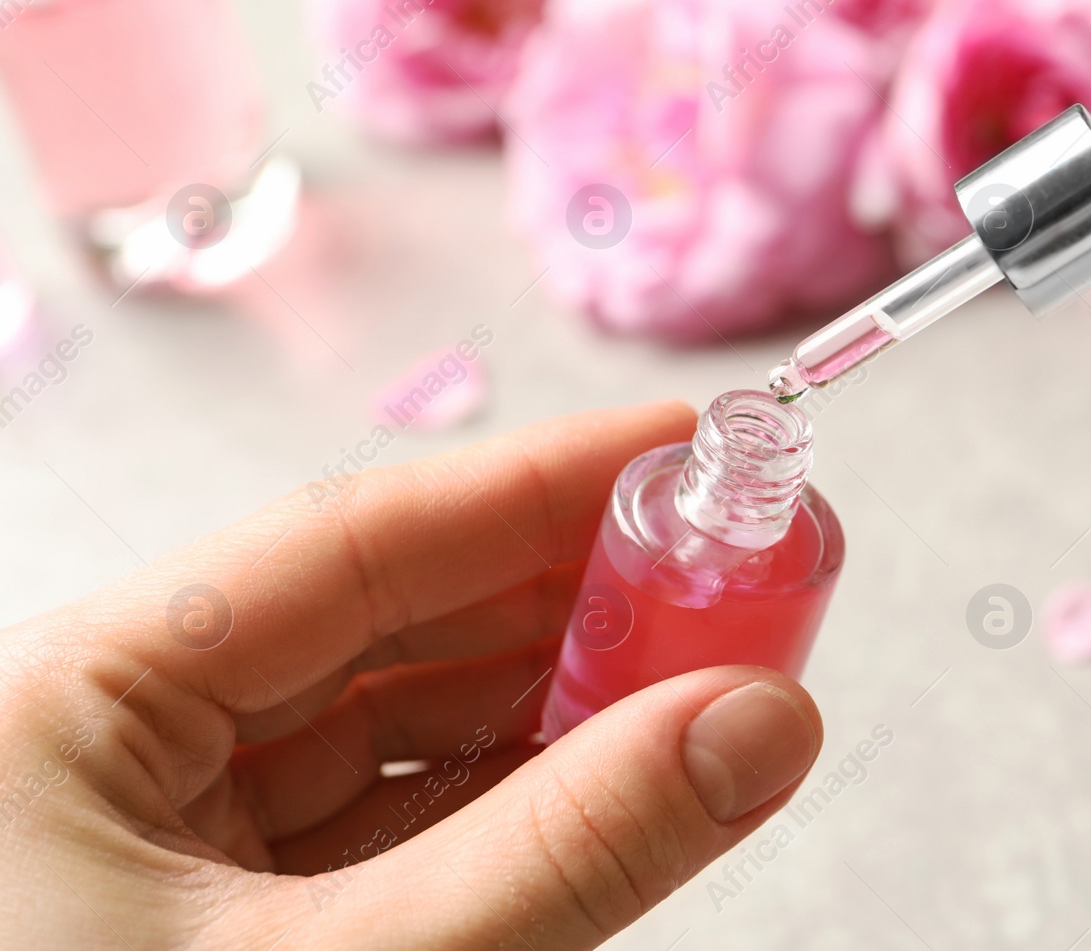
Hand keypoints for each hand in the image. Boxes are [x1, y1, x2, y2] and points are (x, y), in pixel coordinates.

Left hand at [0, 401, 821, 947]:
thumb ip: (561, 856)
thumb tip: (752, 725)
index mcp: (77, 705)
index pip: (357, 541)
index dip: (542, 484)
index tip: (687, 447)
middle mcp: (120, 747)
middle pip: (394, 622)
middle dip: (574, 594)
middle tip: (733, 570)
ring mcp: (177, 839)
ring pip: (408, 725)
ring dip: (562, 696)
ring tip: (704, 667)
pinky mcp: (231, 920)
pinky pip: (399, 823)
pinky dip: (518, 798)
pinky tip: (620, 773)